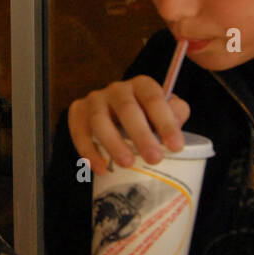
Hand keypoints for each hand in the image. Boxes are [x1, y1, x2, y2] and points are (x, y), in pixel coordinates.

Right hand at [68, 75, 190, 176]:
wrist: (114, 115)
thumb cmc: (145, 117)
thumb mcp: (164, 113)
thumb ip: (176, 113)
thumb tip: (176, 121)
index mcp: (141, 85)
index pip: (154, 99)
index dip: (166, 122)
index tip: (176, 146)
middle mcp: (117, 89)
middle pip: (127, 109)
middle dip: (141, 135)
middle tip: (154, 158)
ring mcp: (95, 99)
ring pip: (100, 120)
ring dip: (114, 143)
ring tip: (127, 164)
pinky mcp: (77, 112)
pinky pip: (80, 133)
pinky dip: (89, 152)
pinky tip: (101, 169)